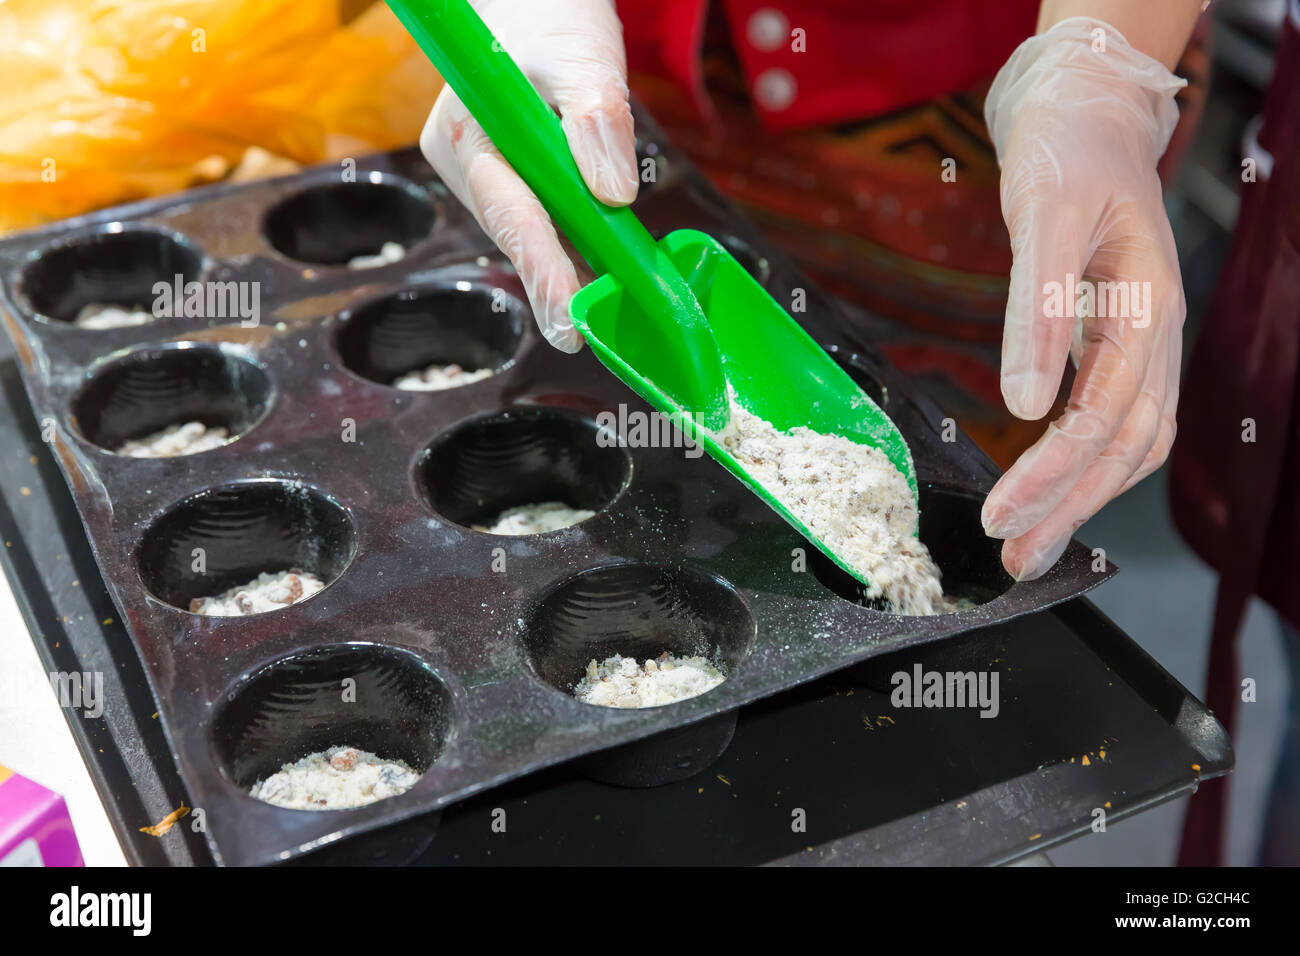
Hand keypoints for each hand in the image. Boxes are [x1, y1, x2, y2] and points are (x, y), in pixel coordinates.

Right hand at [419, 0, 637, 350]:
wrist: (531, 3)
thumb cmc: (553, 19)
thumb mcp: (584, 58)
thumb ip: (598, 120)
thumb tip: (613, 194)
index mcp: (470, 131)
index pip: (512, 215)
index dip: (544, 272)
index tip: (568, 322)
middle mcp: (464, 162)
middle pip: (516, 235)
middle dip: (556, 283)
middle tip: (587, 336)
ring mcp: (479, 174)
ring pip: (528, 232)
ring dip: (568, 265)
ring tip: (607, 309)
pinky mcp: (499, 179)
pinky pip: (537, 219)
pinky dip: (569, 243)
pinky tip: (600, 272)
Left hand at [981, 17, 1187, 579]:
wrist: (1086, 113)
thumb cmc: (1068, 154)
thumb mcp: (1046, 218)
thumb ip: (1038, 311)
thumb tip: (1023, 403)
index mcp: (1148, 309)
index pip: (1103, 416)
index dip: (1052, 474)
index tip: (1002, 516)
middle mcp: (1156, 335)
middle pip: (1125, 445)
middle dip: (1070, 507)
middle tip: (1017, 559)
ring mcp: (1143, 339)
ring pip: (1130, 440)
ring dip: (1082, 497)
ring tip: (1032, 544)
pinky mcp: (1117, 338)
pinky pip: (1118, 417)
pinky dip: (1089, 461)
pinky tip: (1055, 487)